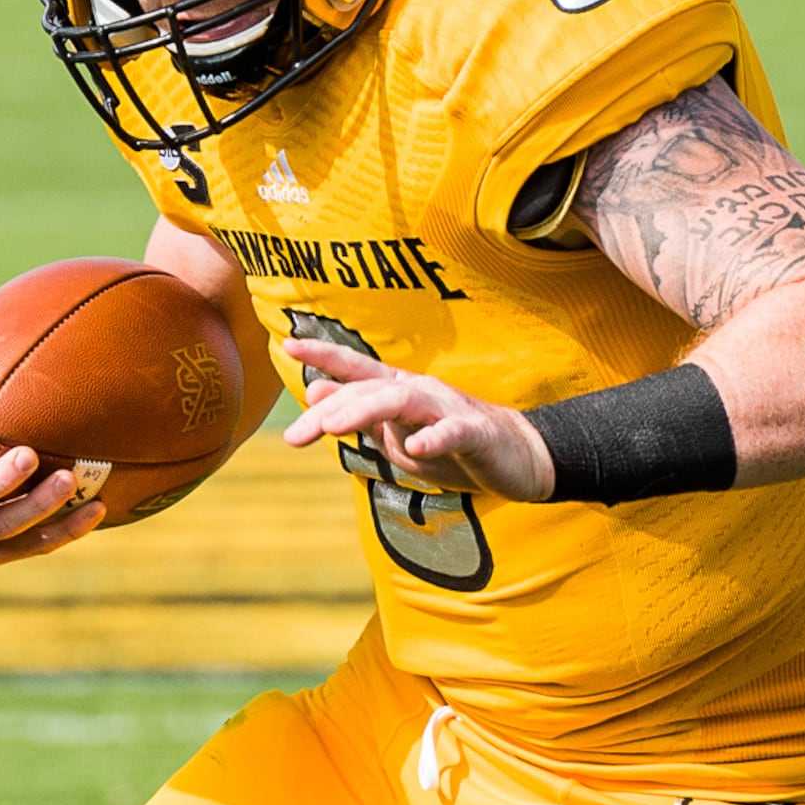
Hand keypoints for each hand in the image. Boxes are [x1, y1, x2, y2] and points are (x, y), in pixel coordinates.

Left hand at [276, 337, 552, 501]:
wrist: (516, 458)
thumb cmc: (451, 446)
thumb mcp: (396, 433)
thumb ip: (359, 415)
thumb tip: (314, 392)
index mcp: (400, 390)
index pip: (358, 369)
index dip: (325, 354)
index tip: (287, 345)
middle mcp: (421, 391)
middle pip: (370, 391)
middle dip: (330, 411)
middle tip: (294, 436)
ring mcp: (448, 410)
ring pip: (403, 402)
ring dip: (366, 412)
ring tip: (334, 428)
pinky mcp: (476, 435)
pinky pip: (452, 433)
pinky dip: (433, 439)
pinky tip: (415, 449)